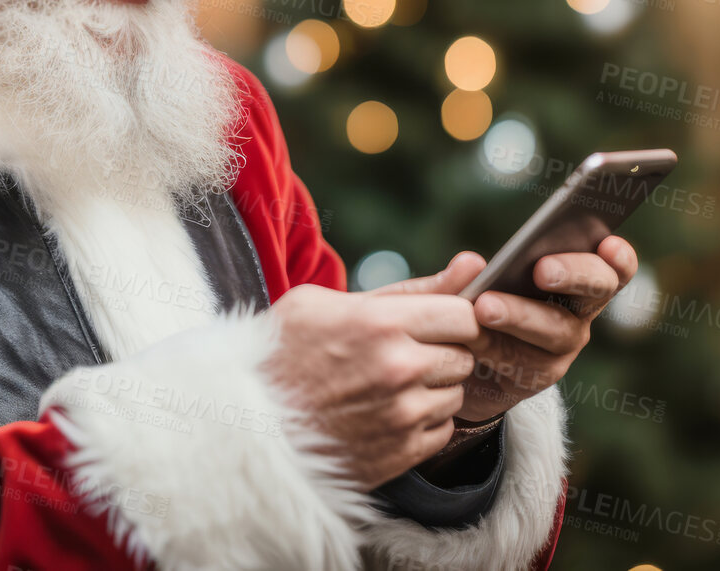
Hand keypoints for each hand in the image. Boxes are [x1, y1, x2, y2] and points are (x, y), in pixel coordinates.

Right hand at [260, 283, 480, 488]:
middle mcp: (398, 369)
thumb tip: (475, 264)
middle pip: (464, 354)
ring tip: (389, 385)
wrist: (244, 424)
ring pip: (456, 394)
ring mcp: (400, 415)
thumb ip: (412, 287)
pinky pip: (443, 430)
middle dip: (441, 351)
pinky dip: (423, 422)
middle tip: (404, 353)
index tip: (435, 321)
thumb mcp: (330, 302)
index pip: (464, 314)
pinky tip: (387, 413)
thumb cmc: (281, 352)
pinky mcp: (400, 454)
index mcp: (381, 323)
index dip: (452, 316)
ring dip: (433, 388)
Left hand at [385, 237, 638, 422]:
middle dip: (574, 275)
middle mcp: (577, 310)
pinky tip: (472, 338)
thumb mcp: (452, 290)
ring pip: (557, 329)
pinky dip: (497, 345)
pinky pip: (523, 360)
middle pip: (596, 291)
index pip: (610, 266)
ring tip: (486, 306)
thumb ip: (458, 278)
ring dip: (523, 315)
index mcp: (572, 274)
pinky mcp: (537, 377)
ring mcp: (560, 346)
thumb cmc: (460, 312)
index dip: (618, 256)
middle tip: (542, 269)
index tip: (608, 243)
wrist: (452, 368)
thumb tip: (470, 263)